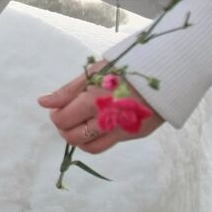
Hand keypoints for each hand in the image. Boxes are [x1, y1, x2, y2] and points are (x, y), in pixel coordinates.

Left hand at [37, 70, 163, 154]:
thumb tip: (43, 102)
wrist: (168, 70)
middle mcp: (108, 119)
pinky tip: (95, 126)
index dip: (56, 115)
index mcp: (95, 99)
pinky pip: (106, 145)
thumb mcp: (97, 71)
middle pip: (73, 136)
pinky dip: (94, 140)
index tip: (58, 108)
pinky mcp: (134, 134)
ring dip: (78, 138)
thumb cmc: (128, 65)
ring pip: (88, 147)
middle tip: (66, 116)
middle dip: (64, 128)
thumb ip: (69, 90)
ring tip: (79, 124)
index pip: (63, 119)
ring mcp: (122, 129)